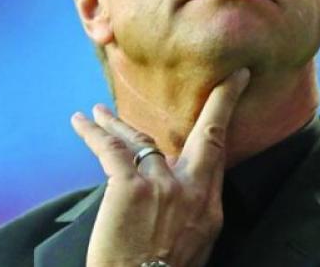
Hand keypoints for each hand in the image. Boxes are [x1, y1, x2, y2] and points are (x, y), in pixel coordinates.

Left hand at [70, 68, 250, 266]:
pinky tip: (82, 122)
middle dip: (222, 99)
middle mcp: (192, 191)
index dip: (228, 117)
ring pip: (142, 138)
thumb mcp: (197, 244)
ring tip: (98, 111)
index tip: (237, 86)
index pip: (218, 154)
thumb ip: (195, 209)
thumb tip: (187, 185)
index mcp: (209, 207)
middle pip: (208, 134)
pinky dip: (93, 133)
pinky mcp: (130, 188)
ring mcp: (163, 186)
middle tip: (230, 75)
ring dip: (115, 123)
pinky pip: (110, 149)